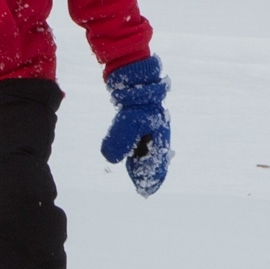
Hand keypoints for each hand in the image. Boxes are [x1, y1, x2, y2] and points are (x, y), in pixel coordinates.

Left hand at [101, 55, 171, 195]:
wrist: (136, 77)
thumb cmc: (136, 100)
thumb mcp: (127, 122)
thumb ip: (119, 142)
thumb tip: (111, 159)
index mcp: (158, 136)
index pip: (157, 163)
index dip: (152, 178)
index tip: (146, 191)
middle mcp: (157, 132)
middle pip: (155, 158)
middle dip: (149, 173)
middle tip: (143, 189)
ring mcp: (151, 126)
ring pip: (148, 150)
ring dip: (142, 162)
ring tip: (137, 173)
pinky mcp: (142, 120)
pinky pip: (142, 141)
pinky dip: (138, 151)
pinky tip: (130, 154)